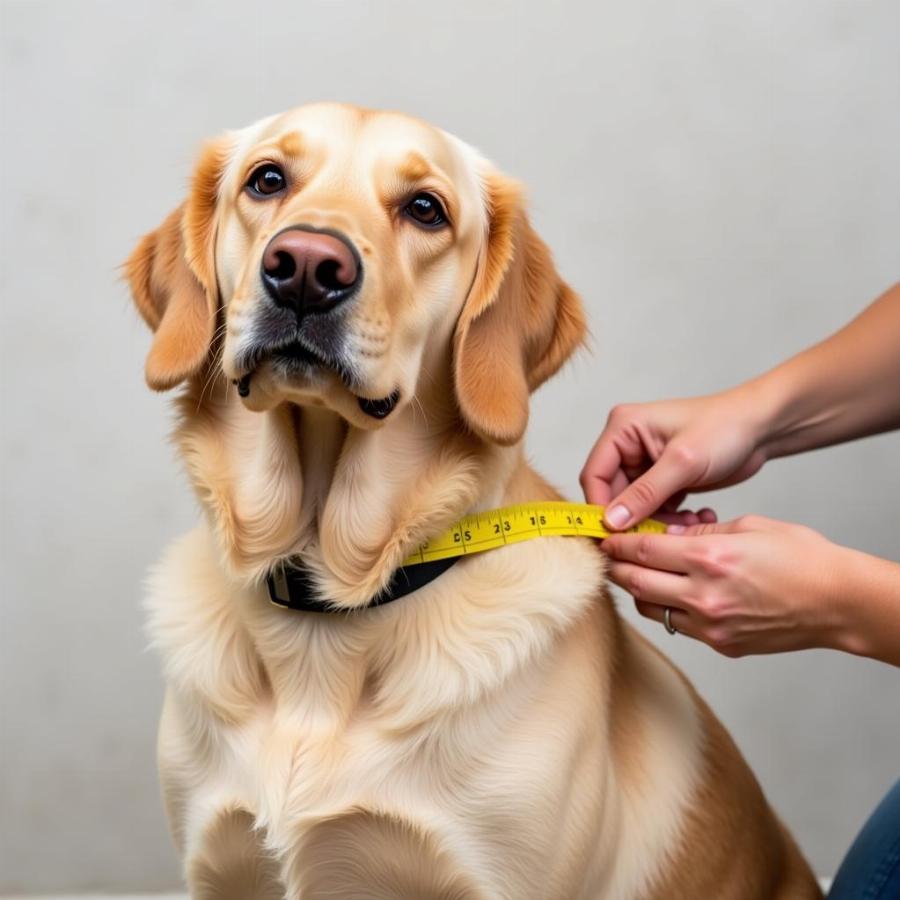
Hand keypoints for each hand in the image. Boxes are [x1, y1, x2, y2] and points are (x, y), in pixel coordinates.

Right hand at [580, 391, 770, 529]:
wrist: (761, 427)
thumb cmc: (725, 428)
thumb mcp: (683, 462)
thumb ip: (644, 494)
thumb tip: (612, 522)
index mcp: (623, 428)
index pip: (595, 475)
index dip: (600, 508)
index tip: (614, 537)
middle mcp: (628, 444)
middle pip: (612, 494)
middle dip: (633, 518)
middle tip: (656, 538)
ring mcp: (644, 462)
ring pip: (633, 506)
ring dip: (654, 521)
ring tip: (684, 526)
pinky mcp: (661, 478)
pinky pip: (652, 508)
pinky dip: (668, 519)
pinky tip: (692, 520)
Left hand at [603, 516, 853, 657]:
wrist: (839, 602)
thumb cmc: (802, 558)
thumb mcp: (748, 526)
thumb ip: (701, 532)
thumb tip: (667, 534)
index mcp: (710, 559)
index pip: (643, 550)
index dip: (618, 542)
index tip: (606, 536)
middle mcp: (704, 596)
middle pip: (636, 583)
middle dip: (616, 567)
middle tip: (609, 555)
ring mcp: (711, 626)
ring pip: (651, 609)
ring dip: (637, 590)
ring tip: (636, 573)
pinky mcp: (721, 645)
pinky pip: (678, 626)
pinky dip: (667, 608)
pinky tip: (671, 593)